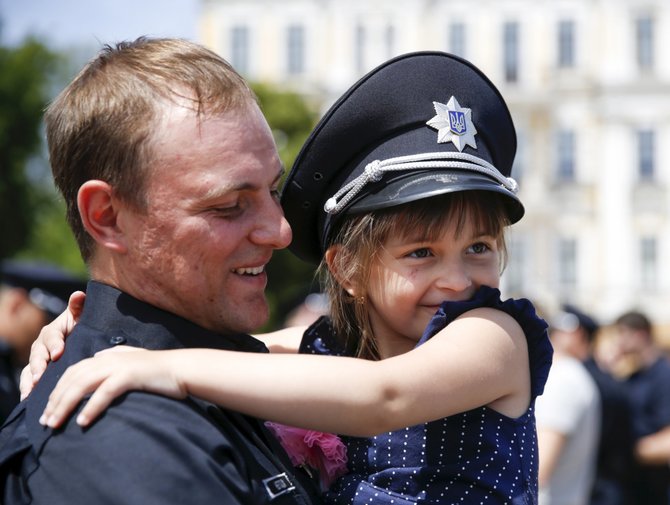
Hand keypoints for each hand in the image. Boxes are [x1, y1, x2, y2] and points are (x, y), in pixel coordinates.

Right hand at [20, 291, 85, 399]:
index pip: (51, 336)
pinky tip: (27, 400)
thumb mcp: (82, 316)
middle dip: (38, 366)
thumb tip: (78, 294)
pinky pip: (29, 380)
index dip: (54, 344)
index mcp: (53, 331)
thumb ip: (79, 307)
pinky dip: (27, 389)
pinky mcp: (37, 372)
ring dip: (29, 380)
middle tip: (40, 377)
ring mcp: (38, 359)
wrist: (80, 338)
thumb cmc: (81, 326)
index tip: (58, 353)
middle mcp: (41, 345)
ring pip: (30, 369)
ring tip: (30, 392)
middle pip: (37, 355)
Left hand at [40, 347, 186, 427]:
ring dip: (65, 405)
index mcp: (107, 356)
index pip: (73, 372)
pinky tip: (82, 422)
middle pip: (72, 379)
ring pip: (82, 385)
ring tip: (55, 424)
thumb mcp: (133, 360)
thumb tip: (97, 357)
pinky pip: (104, 392)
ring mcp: (118, 366)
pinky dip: (91, 407)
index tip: (48, 410)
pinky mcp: (129, 376)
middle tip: (45, 422)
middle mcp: (108, 358)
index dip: (57, 390)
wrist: (181, 369)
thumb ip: (115, 357)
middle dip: (55, 401)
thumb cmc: (158, 370)